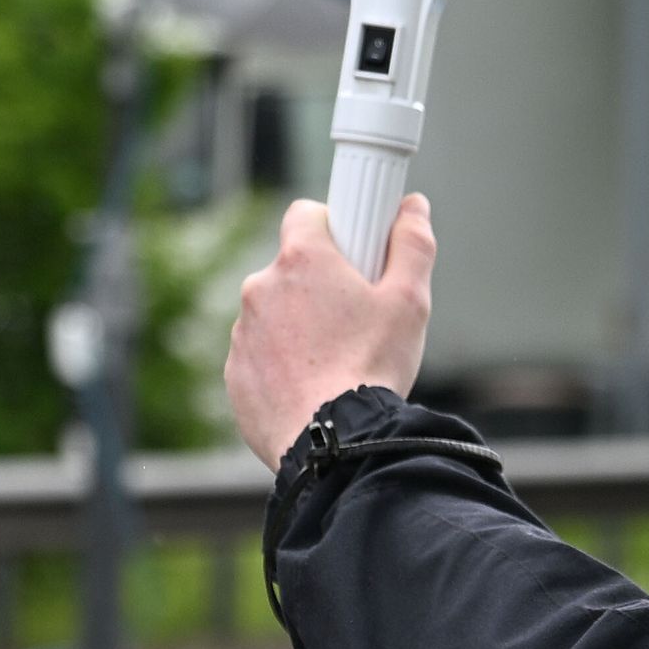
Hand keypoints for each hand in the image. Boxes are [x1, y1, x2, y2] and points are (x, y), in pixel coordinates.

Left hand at [228, 193, 434, 466]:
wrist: (335, 441)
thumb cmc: (372, 368)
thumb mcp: (409, 302)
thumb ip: (412, 245)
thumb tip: (413, 207)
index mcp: (302, 259)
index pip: (306, 214)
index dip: (332, 227)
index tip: (352, 252)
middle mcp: (261, 287)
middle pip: (291, 269)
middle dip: (319, 286)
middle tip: (355, 319)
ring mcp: (242, 332)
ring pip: (274, 314)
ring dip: (298, 327)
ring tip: (336, 362)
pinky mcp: (235, 373)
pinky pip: (260, 356)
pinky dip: (282, 365)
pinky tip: (313, 387)